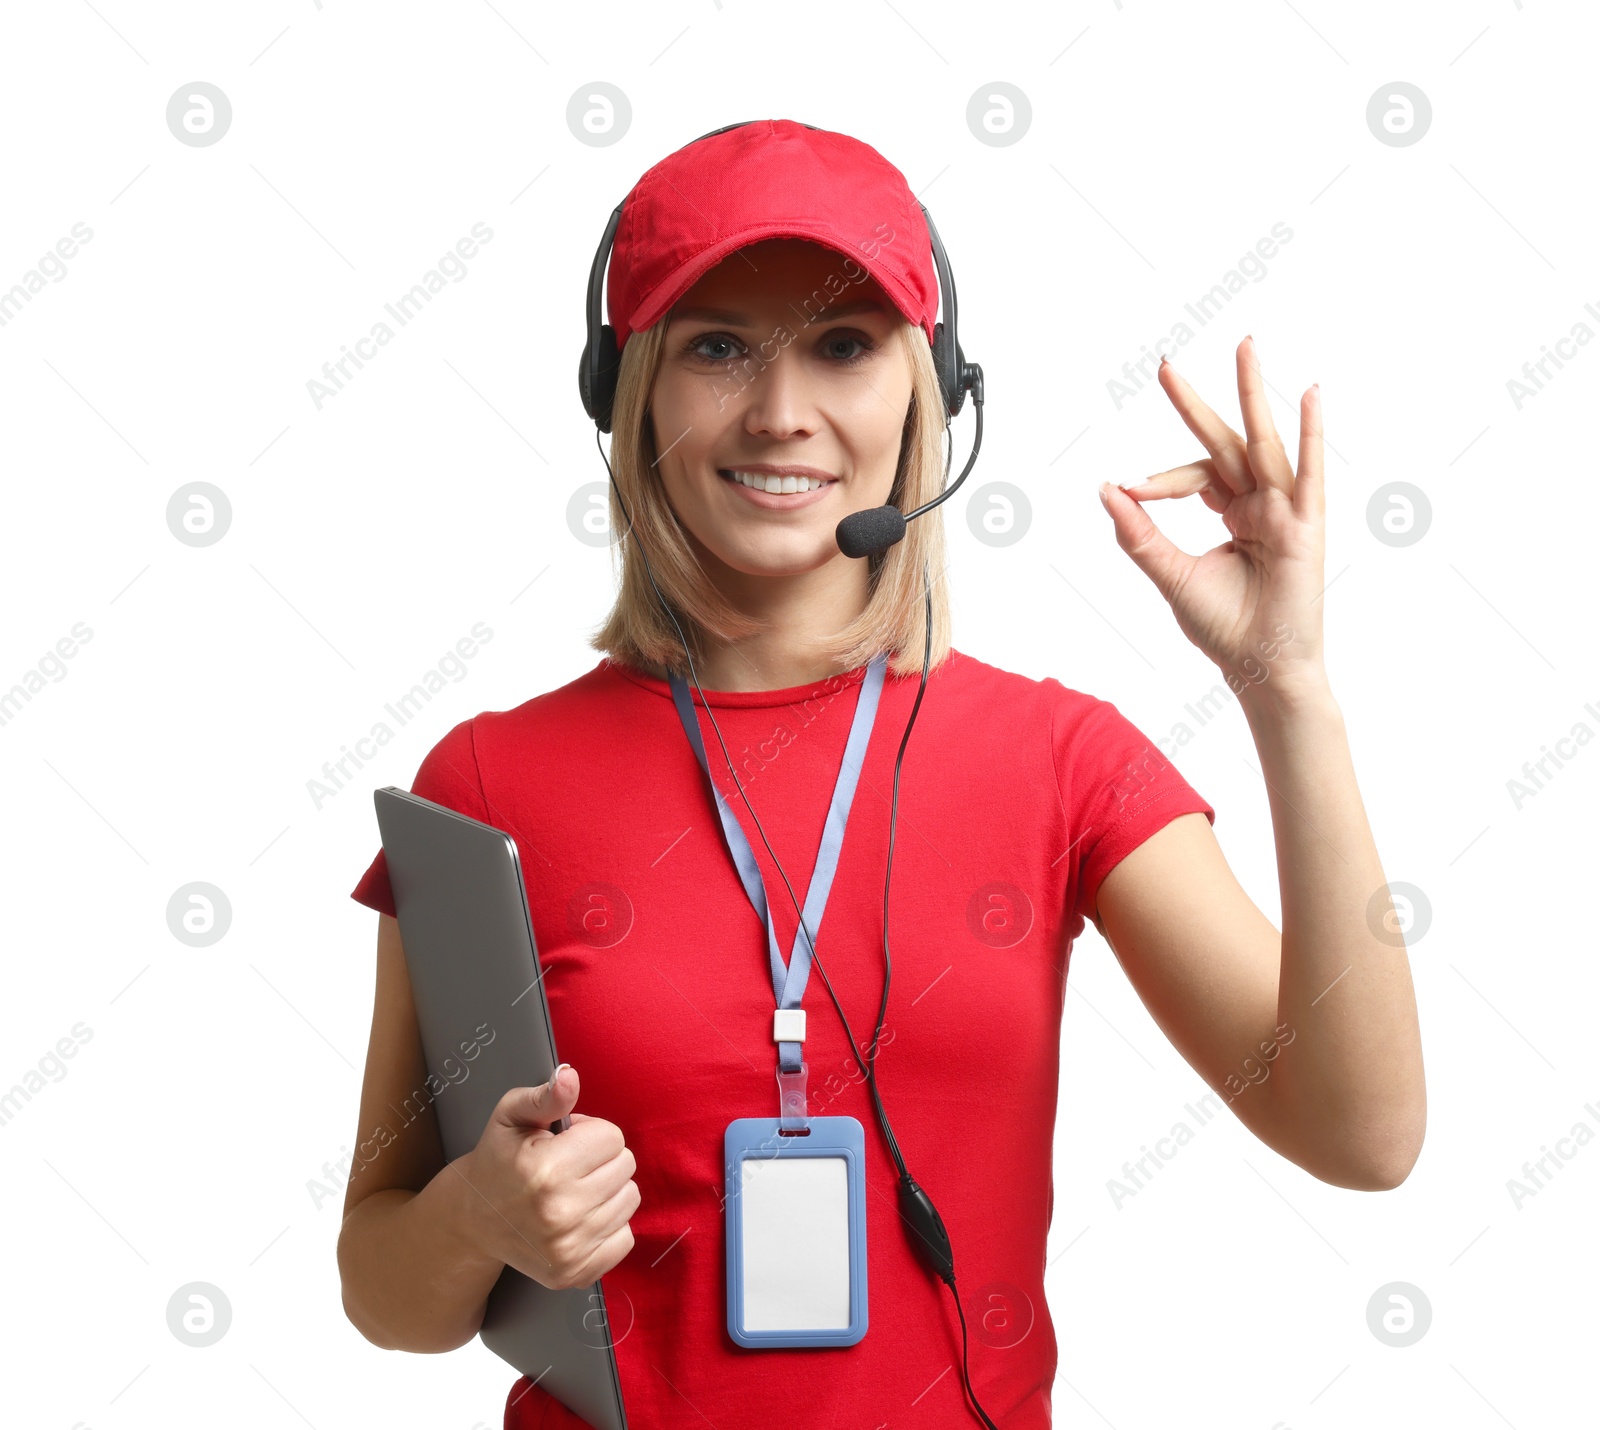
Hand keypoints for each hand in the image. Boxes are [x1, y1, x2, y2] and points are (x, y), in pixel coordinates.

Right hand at [455, 1066, 639, 1290]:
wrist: (473, 1220)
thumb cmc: (498, 1160)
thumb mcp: (511, 1116)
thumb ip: (545, 1096)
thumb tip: (569, 1076)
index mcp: (545, 1170)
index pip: (612, 1137)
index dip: (591, 1133)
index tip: (565, 1143)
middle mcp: (559, 1213)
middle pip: (625, 1166)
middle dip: (601, 1159)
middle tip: (568, 1166)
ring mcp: (568, 1249)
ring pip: (629, 1199)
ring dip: (607, 1190)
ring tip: (573, 1190)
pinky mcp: (574, 1273)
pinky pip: (625, 1238)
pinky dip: (608, 1225)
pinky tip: (580, 1218)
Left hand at [1098, 335, 1328, 706]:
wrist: (1258, 667)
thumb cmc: (1223, 627)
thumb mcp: (1170, 573)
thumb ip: (1139, 533)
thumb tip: (1107, 489)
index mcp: (1233, 513)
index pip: (1194, 476)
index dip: (1160, 480)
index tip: (1132, 490)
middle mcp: (1260, 504)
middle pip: (1225, 443)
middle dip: (1196, 405)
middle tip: (1165, 366)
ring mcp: (1285, 512)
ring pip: (1263, 443)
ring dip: (1252, 394)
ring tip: (1243, 347)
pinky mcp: (1306, 527)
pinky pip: (1309, 473)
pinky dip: (1310, 434)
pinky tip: (1309, 394)